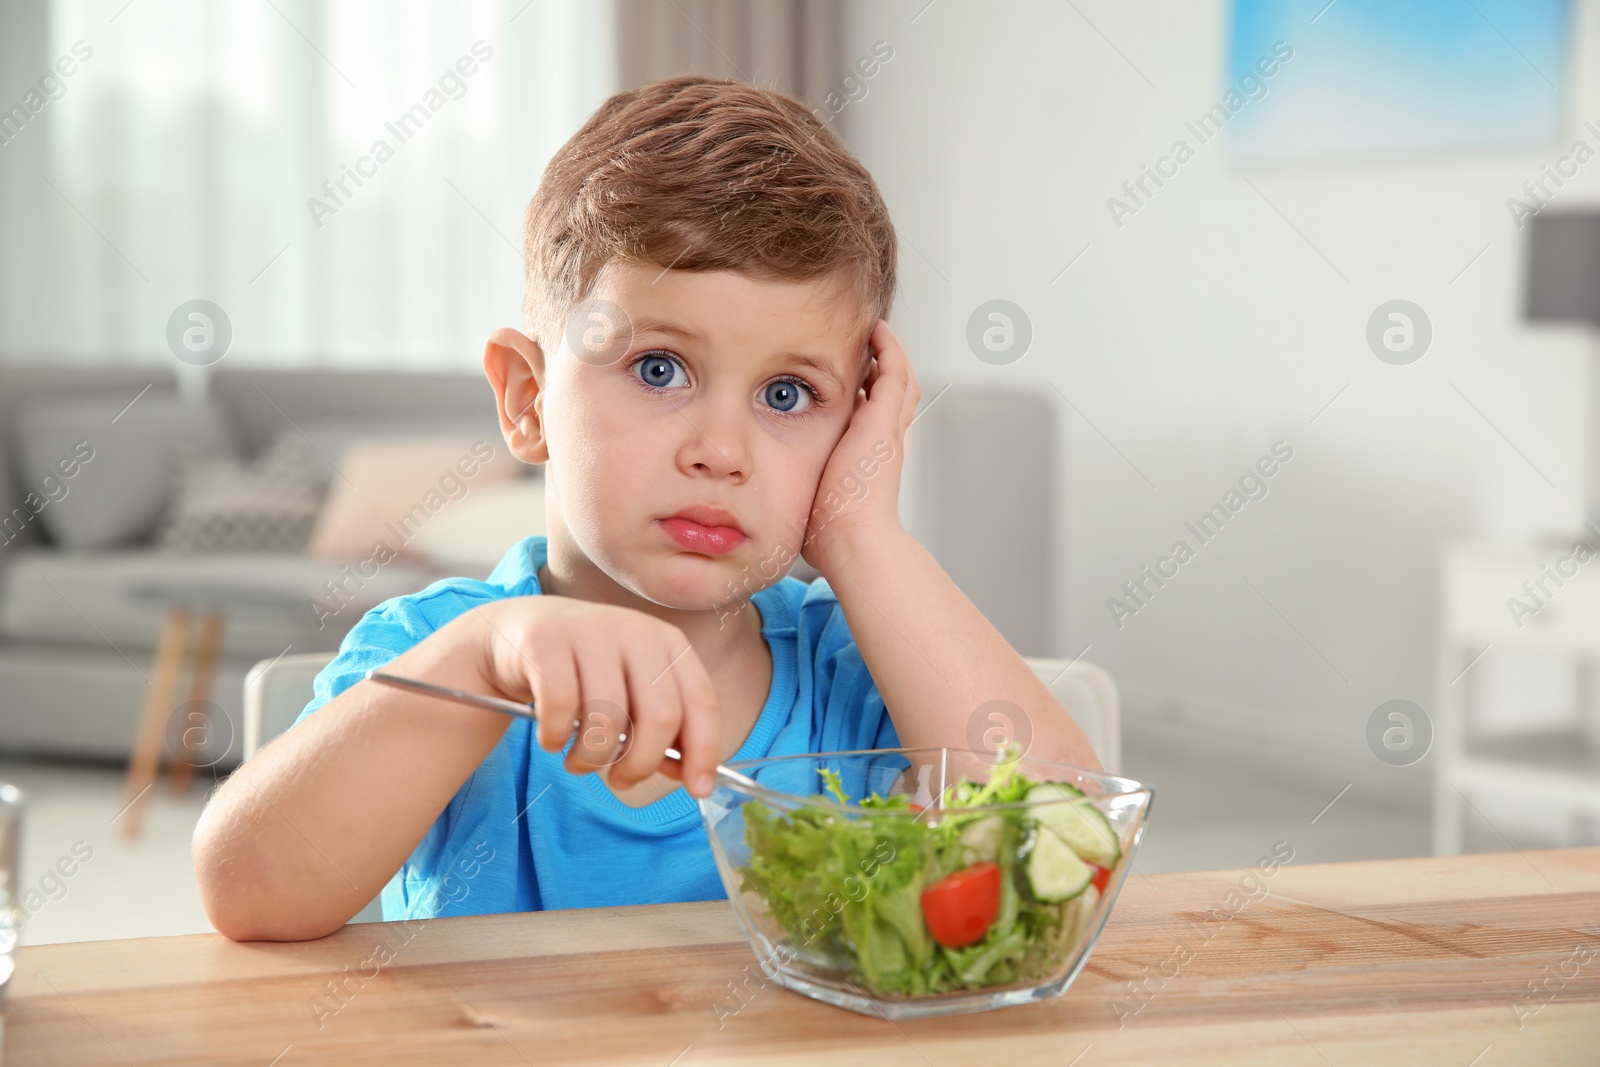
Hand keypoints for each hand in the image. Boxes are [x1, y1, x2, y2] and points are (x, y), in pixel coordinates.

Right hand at [471, 596, 720, 797]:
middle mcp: (636, 631)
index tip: (698, 790)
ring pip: (608, 720)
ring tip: (579, 762)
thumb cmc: (585, 674)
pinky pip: (560, 708)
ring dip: (592, 759)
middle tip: (620, 781)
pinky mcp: (547, 641)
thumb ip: (661, 731)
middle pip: (660, 716)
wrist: (517, 634)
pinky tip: (552, 739)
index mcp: (669, 644)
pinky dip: (556, 738)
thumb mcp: (631, 693)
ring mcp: (591, 631)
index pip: (701, 703)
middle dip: (641, 765)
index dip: (703, 752)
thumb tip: (689, 776)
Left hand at [801, 320, 920, 573]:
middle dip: (881, 371)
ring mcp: (887, 430)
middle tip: (867, 350)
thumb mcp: (807, 501)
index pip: (873, 421)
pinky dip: (890, 349)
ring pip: (899, 381)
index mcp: (866, 461)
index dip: (867, 399)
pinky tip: (877, 331)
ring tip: (873, 334)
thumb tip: (765, 501)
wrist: (852, 538)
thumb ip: (793, 490)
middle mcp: (882, 443)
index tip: (852, 385)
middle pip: (892, 397)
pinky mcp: (884, 420)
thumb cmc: (829, 532)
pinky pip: (895, 372)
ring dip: (888, 355)